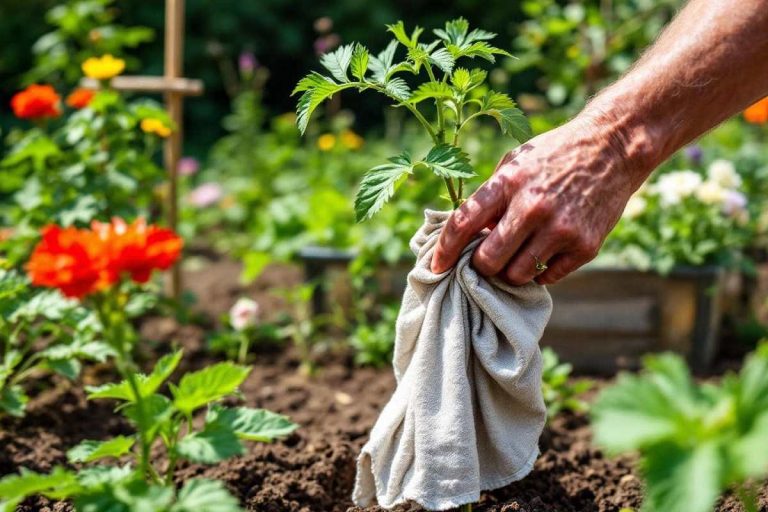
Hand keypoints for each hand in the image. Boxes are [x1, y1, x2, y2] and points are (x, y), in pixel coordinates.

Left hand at [431, 116, 644, 284]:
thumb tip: (470, 236)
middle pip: (488, 261)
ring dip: (510, 272)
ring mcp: (560, 229)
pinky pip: (548, 278)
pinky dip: (540, 273)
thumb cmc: (554, 155)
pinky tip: (543, 255)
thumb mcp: (515, 163)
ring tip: (516, 257)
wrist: (613, 147)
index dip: (443, 252)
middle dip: (481, 266)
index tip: (435, 268)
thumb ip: (490, 197)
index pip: (462, 224)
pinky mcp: (585, 246)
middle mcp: (532, 207)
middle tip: (486, 260)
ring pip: (516, 276)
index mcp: (508, 183)